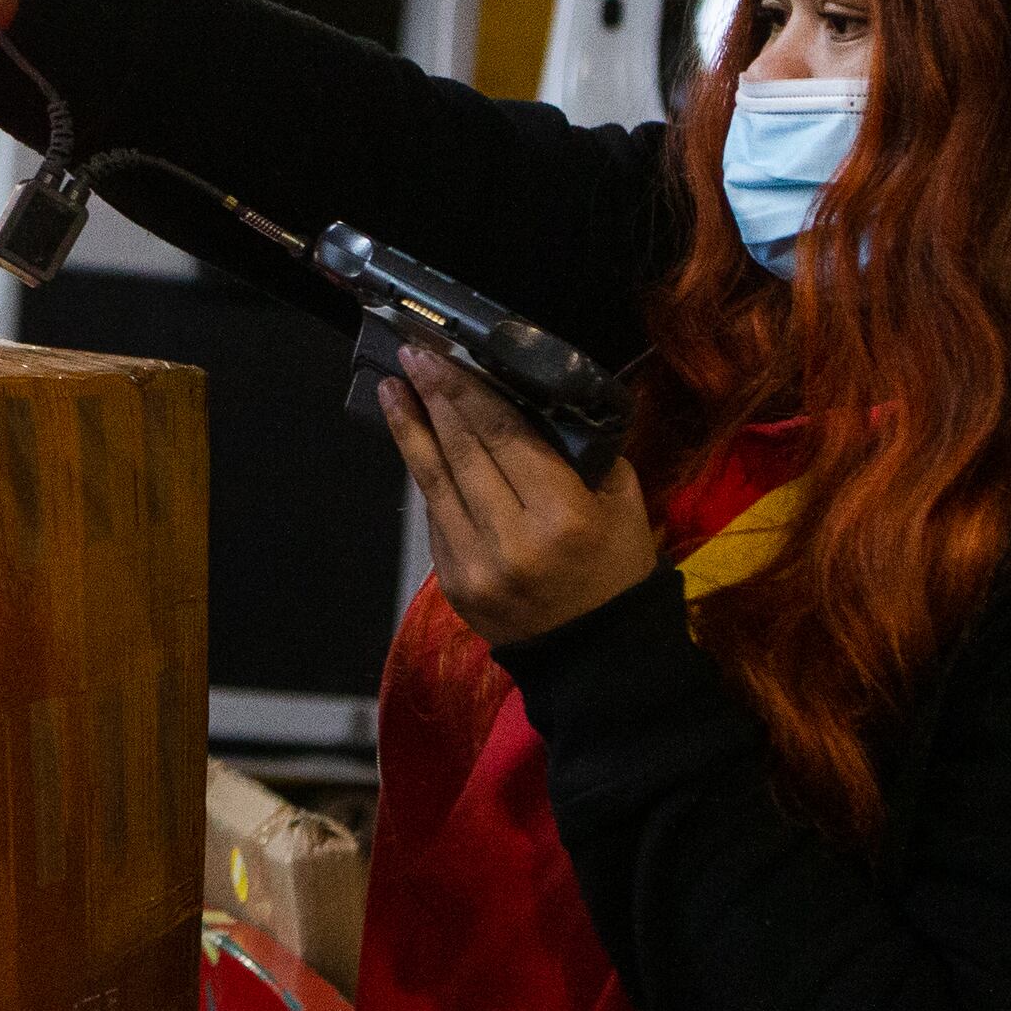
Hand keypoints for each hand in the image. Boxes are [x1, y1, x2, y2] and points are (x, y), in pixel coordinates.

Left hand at [379, 342, 658, 649]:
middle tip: (411, 354)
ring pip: (435, 484)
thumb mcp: (620, 501)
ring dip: (409, 432)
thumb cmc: (616, 568)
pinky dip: (426, 477)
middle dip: (434, 399)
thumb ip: (578, 449)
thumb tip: (530, 397)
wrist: (596, 656)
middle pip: (463, 453)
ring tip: (390, 389)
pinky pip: (436, 518)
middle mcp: (513, 540)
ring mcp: (475, 566)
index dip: (468, 392)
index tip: (441, 355)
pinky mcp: (454, 585)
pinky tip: (415, 444)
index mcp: (563, 515)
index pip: (504, 437)